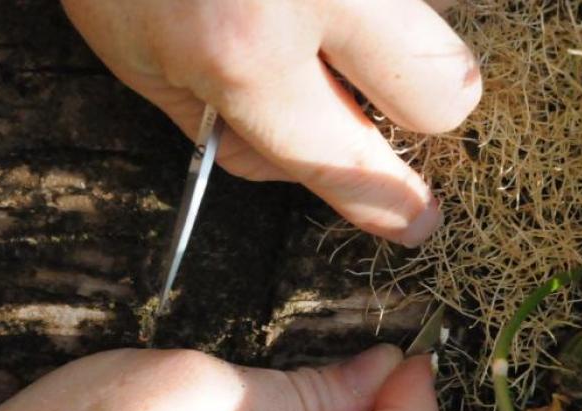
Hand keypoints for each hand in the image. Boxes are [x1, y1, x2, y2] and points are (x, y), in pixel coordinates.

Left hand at [60, 0, 481, 246]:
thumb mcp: (132, 57)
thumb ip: (225, 127)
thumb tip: (308, 164)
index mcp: (243, 49)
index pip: (346, 157)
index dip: (385, 202)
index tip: (415, 218)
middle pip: (448, 91)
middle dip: (418, 103)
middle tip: (361, 78)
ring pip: (440, 19)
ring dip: (392, 25)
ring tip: (302, 2)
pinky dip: (372, 0)